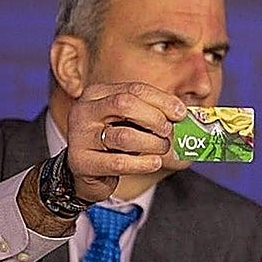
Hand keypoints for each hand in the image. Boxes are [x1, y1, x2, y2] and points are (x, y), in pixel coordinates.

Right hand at [66, 82, 186, 200]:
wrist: (85, 173)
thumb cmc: (112, 143)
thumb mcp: (127, 122)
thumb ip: (149, 112)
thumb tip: (181, 112)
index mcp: (97, 94)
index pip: (134, 89)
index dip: (162, 100)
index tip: (181, 113)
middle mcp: (84, 110)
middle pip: (125, 104)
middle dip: (155, 118)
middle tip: (168, 132)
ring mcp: (80, 136)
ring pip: (124, 136)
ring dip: (152, 143)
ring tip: (162, 148)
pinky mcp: (81, 162)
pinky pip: (118, 162)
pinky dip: (142, 163)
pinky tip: (154, 162)